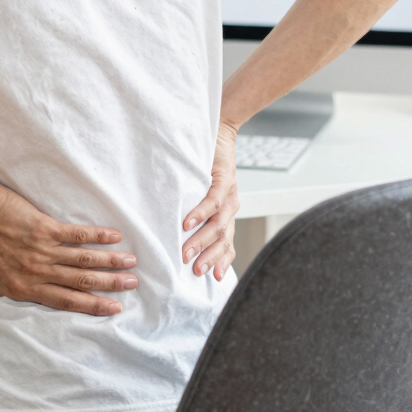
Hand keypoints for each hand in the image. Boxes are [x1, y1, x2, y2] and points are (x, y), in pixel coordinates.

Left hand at [0, 181, 138, 315]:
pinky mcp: (44, 227)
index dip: (89, 307)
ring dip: (110, 264)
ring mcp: (42, 250)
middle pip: (80, 283)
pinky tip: (115, 237)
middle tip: (130, 288)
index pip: (62, 301)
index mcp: (19, 287)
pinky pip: (76, 234)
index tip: (111, 309)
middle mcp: (36, 272)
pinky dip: (98, 236)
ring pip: (84, 261)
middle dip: (108, 287)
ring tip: (131, 266)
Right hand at [182, 121, 239, 280]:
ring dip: (201, 240)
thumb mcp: (206, 190)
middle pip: (223, 239)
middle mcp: (232, 206)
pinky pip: (212, 200)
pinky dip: (199, 212)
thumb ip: (201, 210)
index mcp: (228, 213)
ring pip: (218, 224)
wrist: (219, 131)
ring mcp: (230, 193)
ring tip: (186, 252)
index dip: (222, 261)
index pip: (228, 243)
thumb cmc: (208, 163)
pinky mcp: (224, 178)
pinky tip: (187, 222)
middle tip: (193, 270)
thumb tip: (180, 230)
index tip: (214, 279)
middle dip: (209, 257)